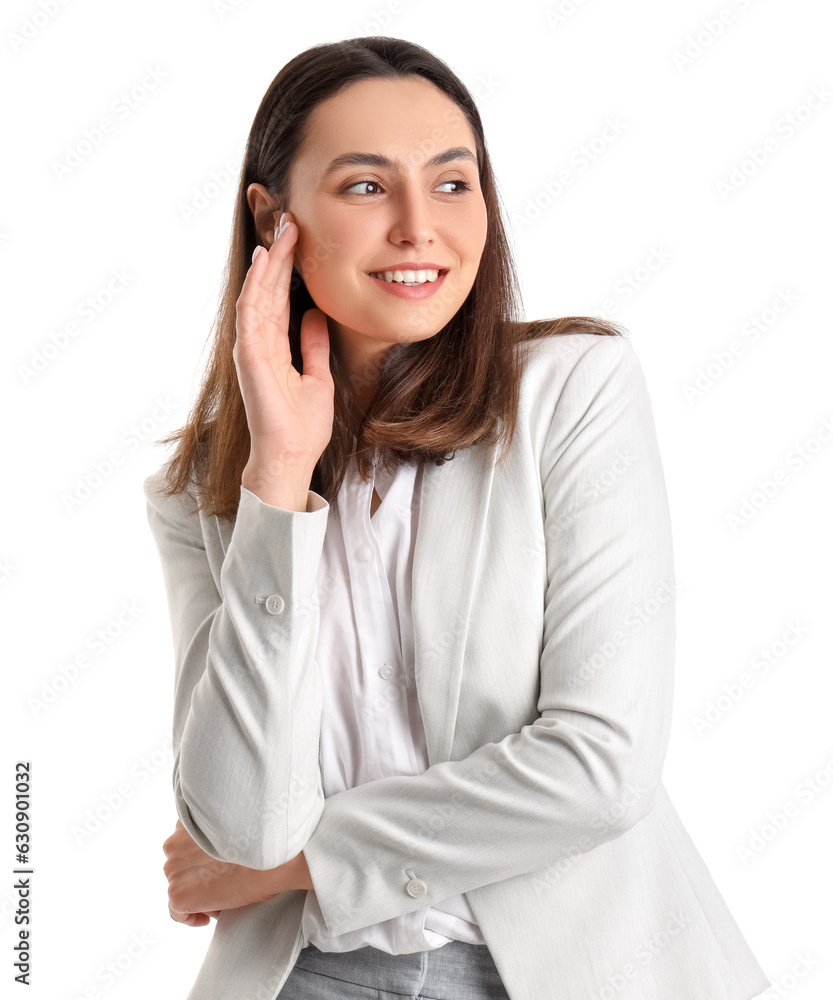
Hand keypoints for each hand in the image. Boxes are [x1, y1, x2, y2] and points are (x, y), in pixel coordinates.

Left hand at [162, 819, 309, 925]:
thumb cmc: (261, 842)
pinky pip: (177, 913)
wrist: (269, 856)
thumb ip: (216, 836)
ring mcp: (173, 869)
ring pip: (180, 888)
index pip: (185, 847)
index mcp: (188, 821)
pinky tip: (207, 918)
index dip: (201, 861)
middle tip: (222, 885)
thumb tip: (215, 861)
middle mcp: (174, 843)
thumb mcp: (233, 827)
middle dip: (198, 877)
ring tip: (222, 898)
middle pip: (181, 868)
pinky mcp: (177, 893)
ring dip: (198, 894)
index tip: (214, 871)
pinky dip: (191, 918)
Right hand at [235, 211, 334, 467]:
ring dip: (268, 262)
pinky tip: (264, 262)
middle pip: (266, 290)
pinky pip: (251, 313)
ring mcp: (251, 349)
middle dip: (278, 255)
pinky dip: (256, 286)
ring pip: (257, 294)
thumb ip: (313, 345)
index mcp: (273, 348)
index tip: (299, 239)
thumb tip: (316, 315)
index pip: (278, 299)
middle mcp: (258, 344)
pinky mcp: (249, 357)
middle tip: (289, 221)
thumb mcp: (318, 376)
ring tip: (281, 232)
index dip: (287, 268)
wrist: (292, 455)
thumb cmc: (301, 425)